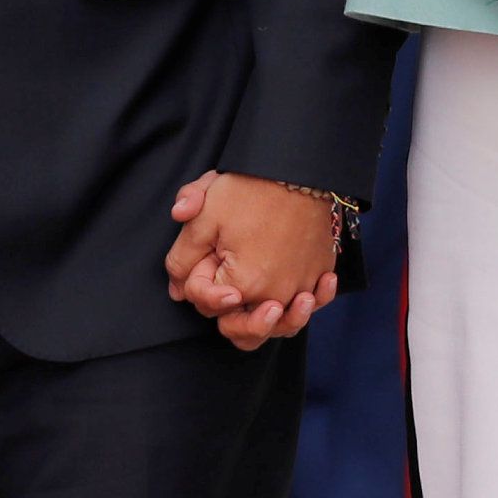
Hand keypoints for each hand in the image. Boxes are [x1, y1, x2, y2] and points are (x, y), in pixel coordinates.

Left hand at [165, 172, 340, 350]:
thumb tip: (176, 289)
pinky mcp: (321, 271)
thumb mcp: (201, 218)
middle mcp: (277, 294)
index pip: (208, 305)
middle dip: (227, 315)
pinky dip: (313, 299)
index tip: (206, 256)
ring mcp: (303, 285)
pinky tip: (306, 295)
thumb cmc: (249, 189)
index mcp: (244, 284)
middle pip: (245, 330)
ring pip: (283, 324)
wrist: (297, 168)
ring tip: (267, 308)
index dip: (196, 283)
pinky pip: (317, 300)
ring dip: (271, 321)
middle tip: (226, 296)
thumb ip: (182, 257)